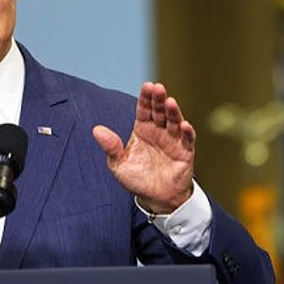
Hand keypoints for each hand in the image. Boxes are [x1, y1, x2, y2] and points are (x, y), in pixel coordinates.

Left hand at [92, 82, 194, 213]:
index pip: (144, 110)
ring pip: (174, 122)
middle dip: (159, 100)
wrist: (155, 198)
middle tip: (158, 88)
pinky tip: (184, 125)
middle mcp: (159, 132)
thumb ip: (110, 147)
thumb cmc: (136, 179)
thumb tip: (96, 130)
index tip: (147, 85)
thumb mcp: (118, 164)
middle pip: (160, 112)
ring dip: (173, 112)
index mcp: (142, 130)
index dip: (145, 98)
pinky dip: (187, 132)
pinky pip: (187, 140)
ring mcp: (173, 140)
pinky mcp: (185, 152)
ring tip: (170, 102)